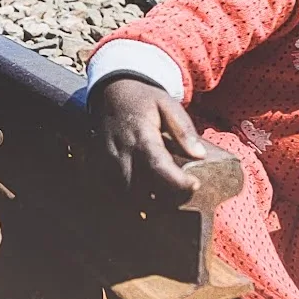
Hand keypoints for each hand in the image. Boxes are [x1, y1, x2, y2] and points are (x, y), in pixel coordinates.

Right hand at [90, 77, 210, 205]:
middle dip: (164, 201)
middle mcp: (121, 154)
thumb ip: (184, 131)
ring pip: (126, 199)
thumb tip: (200, 156)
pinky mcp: (98, 170)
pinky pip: (114, 195)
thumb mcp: (169, 105)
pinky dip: (131, 202)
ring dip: (147, 205)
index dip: (178, 183)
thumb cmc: (145, 101)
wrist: (112, 93)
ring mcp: (106, 164)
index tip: (195, 185)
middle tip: (183, 196)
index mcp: (141, 137)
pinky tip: (146, 197)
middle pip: (141, 192)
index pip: (159, 168)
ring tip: (166, 199)